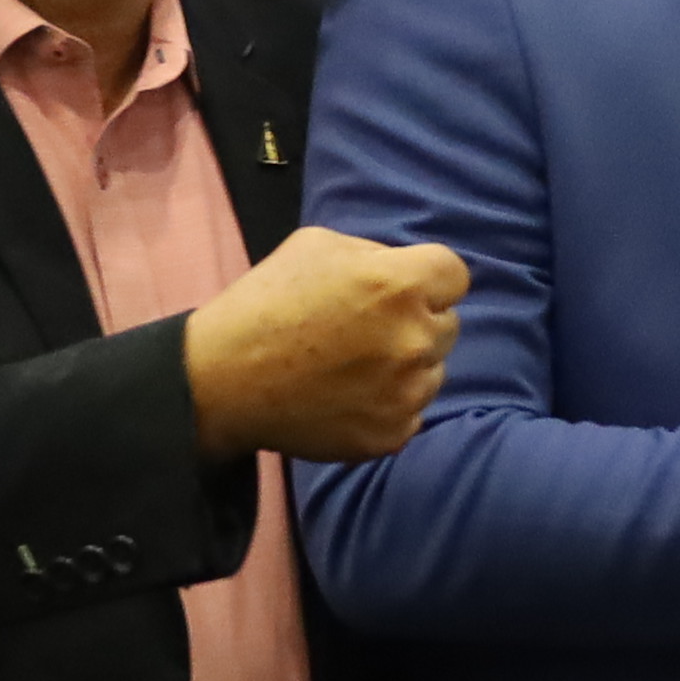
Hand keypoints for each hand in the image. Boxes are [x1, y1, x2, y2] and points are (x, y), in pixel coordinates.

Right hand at [185, 226, 468, 462]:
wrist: (224, 381)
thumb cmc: (265, 303)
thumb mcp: (315, 246)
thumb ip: (373, 254)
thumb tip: (402, 270)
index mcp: (399, 284)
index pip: (455, 276)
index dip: (428, 280)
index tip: (401, 290)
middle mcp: (415, 338)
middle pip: (448, 325)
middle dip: (417, 322)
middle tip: (369, 330)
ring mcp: (407, 392)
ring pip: (434, 371)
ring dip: (407, 367)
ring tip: (356, 367)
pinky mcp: (393, 434)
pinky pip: (412, 413)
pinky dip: (389, 406)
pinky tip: (350, 398)